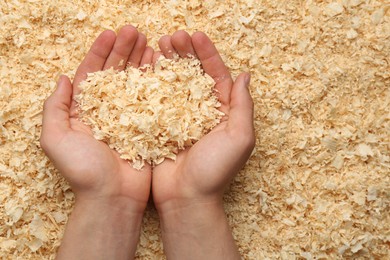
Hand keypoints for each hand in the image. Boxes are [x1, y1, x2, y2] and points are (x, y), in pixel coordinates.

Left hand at [40, 25, 152, 258]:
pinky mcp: (146, 125)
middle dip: (123, 50)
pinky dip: (155, 81)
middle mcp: (106, 110)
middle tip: (135, 31)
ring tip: (149, 42)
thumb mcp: (56, 138)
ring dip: (140, 60)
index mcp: (84, 109)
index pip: (91, 73)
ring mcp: (127, 117)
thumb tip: (63, 78)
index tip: (111, 33)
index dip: (100, 52)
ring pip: (134, 82)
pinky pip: (151, 99)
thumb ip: (55, 107)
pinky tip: (160, 66)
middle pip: (115, 72)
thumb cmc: (84, 171)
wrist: (113, 197)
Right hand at [152, 31, 254, 259]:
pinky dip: (153, 81)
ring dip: (168, 62)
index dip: (208, 54)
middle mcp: (202, 111)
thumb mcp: (239, 137)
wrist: (186, 198)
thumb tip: (244, 75)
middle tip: (172, 37)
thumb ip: (242, 106)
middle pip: (194, 74)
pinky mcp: (162, 125)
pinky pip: (158, 98)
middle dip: (185, 53)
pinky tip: (147, 67)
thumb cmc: (215, 171)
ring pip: (175, 83)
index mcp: (223, 111)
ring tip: (159, 45)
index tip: (196, 36)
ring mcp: (181, 117)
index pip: (217, 75)